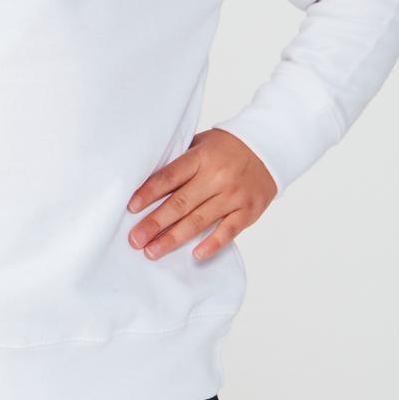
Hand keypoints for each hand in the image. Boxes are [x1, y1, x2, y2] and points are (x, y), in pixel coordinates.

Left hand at [127, 128, 276, 260]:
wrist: (267, 148)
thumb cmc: (225, 148)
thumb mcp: (200, 144)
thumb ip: (179, 163)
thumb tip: (145, 184)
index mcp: (200, 158)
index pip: (169, 177)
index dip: (149, 193)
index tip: (131, 208)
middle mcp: (216, 177)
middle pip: (180, 203)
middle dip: (155, 223)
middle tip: (135, 240)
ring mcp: (233, 195)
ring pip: (199, 220)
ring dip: (174, 238)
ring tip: (153, 251)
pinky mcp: (248, 211)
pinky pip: (228, 230)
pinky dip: (212, 244)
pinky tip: (195, 255)